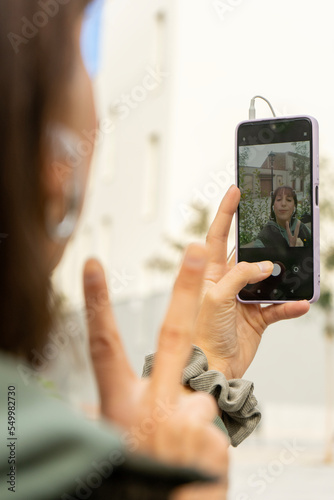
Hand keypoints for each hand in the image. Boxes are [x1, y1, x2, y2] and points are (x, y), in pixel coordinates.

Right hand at [83, 245, 228, 497]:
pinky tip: (194, 463)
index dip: (97, 303)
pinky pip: (214, 426)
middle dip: (187, 287)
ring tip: (181, 452)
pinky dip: (206, 441)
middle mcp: (152, 406)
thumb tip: (86, 409)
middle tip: (198, 248)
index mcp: (120, 404)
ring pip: (201, 399)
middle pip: (173, 333)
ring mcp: (185, 420)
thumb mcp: (113, 444)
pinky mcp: (213, 437)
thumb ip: (107, 418)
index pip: (102, 344)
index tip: (93, 266)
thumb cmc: (137, 479)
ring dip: (193, 421)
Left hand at [194, 185, 309, 379]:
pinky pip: (278, 307)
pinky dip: (290, 305)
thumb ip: (239, 277)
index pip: (218, 236)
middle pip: (248, 255)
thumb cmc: (202, 333)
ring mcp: (243, 299)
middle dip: (264, 244)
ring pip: (268, 280)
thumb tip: (265, 266)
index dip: (226, 212)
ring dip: (281, 277)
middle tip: (280, 229)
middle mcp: (227, 282)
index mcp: (210, 273)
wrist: (211, 368)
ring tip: (295, 271)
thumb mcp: (216, 297)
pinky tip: (300, 304)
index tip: (235, 190)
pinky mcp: (257, 317)